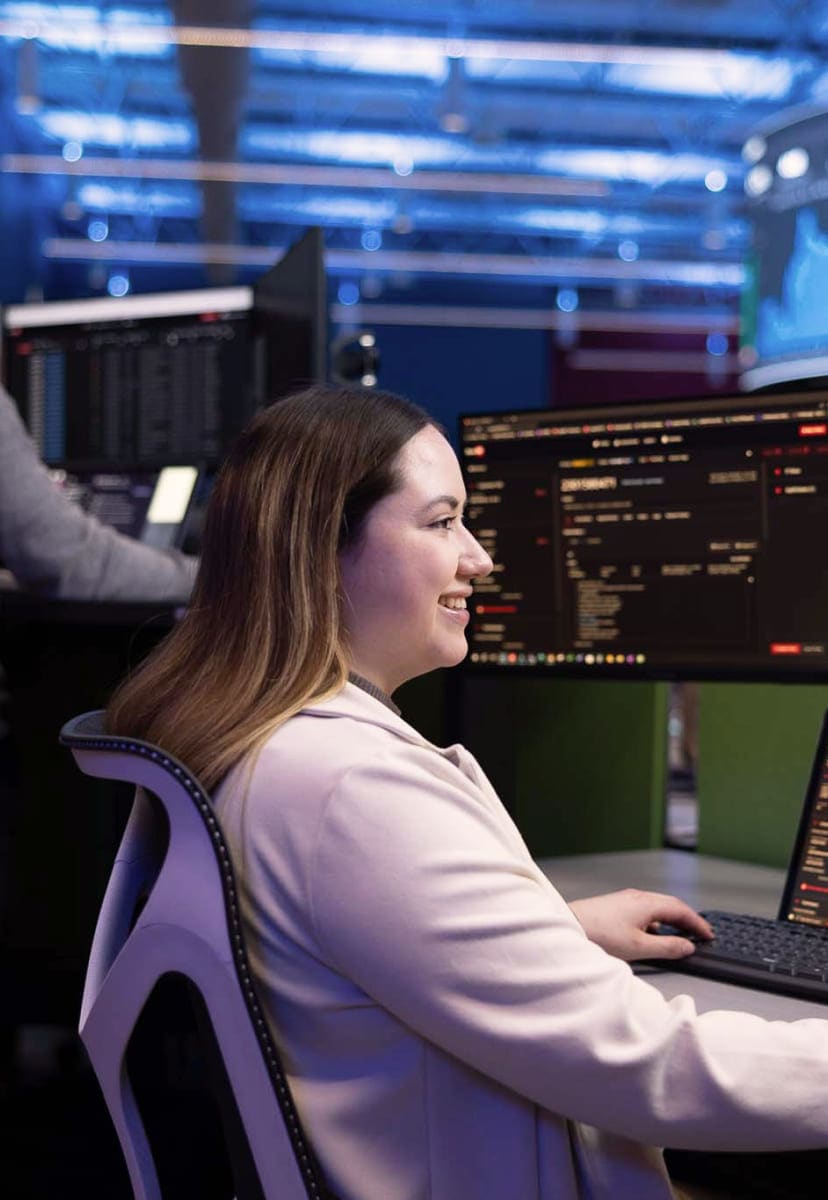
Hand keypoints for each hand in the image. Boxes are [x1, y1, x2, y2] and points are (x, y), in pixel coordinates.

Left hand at [568, 888, 713, 961]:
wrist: (567, 926)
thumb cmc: (599, 935)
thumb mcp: (639, 948)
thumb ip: (667, 947)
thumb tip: (688, 946)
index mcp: (647, 903)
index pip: (681, 909)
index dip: (698, 923)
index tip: (709, 934)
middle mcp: (637, 897)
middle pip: (670, 905)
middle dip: (687, 919)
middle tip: (700, 933)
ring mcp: (625, 899)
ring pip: (657, 907)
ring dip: (671, 919)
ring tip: (680, 935)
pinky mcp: (615, 906)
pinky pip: (644, 910)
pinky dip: (656, 921)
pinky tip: (652, 935)